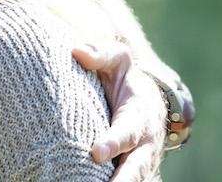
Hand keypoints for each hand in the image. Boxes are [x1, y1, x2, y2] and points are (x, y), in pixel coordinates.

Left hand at [73, 41, 165, 180]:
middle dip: (124, 179)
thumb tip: (77, 52)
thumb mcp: (115, 61)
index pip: (127, 132)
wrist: (141, 98)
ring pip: (134, 178)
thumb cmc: (122, 77)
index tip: (96, 152)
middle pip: (136, 166)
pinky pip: (124, 180)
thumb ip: (100, 55)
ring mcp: (139, 159)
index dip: (113, 143)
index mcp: (140, 116)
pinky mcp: (129, 169)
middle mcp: (144, 143)